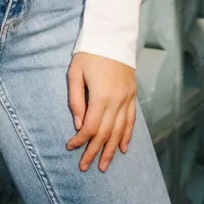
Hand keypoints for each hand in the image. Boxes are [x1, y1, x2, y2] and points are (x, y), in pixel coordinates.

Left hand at [66, 52, 136, 173]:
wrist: (112, 36)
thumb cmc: (90, 53)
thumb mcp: (76, 72)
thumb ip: (76, 100)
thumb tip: (78, 124)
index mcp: (101, 96)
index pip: (90, 127)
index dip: (80, 140)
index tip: (71, 147)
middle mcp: (117, 101)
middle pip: (105, 133)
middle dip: (94, 152)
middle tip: (86, 167)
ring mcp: (127, 99)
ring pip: (120, 131)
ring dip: (111, 150)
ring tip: (104, 165)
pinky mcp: (133, 95)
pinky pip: (131, 121)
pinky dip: (127, 136)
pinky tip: (122, 148)